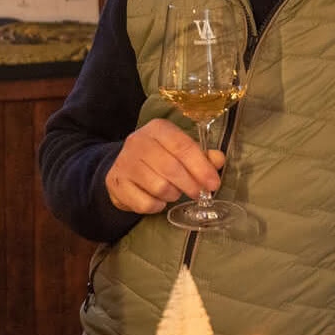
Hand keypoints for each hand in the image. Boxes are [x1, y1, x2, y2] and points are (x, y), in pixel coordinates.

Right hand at [105, 118, 226, 214]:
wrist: (123, 167)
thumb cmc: (159, 158)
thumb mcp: (181, 150)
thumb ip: (202, 155)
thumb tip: (218, 160)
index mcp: (158, 128)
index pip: (182, 146)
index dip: (201, 167)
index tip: (213, 184)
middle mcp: (138, 141)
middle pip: (171, 168)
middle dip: (190, 185)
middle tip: (198, 194)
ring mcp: (125, 162)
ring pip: (159, 187)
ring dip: (172, 195)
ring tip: (174, 192)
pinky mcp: (116, 183)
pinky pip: (145, 203)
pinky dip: (156, 206)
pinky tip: (158, 199)